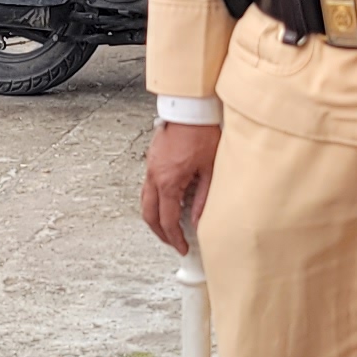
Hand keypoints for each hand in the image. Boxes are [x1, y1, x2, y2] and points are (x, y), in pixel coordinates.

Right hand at [142, 120, 221, 251]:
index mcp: (169, 182)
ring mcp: (151, 168)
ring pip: (145, 202)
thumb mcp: (210, 170)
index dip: (176, 238)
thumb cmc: (201, 132)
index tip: (182, 247)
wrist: (190, 109)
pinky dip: (155, 202)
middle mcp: (155, 177)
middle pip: (150, 215)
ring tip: (170, 227)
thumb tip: (199, 221)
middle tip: (173, 243)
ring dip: (155, 218)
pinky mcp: (152, 161)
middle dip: (160, 233)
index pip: (168, 220)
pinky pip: (147, 188)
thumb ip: (204, 199)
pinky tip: (169, 203)